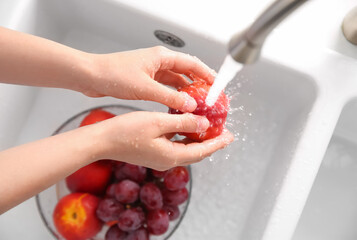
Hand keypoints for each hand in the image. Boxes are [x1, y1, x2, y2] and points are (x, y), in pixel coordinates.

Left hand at [83, 46, 215, 111]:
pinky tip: (179, 105)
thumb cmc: (113, 74)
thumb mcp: (145, 88)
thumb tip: (190, 105)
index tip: (217, 86)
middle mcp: (159, 62)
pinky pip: (166, 87)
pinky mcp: (146, 80)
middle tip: (210, 97)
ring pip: (176, 81)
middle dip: (199, 84)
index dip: (207, 74)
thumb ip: (169, 97)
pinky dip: (174, 95)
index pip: (192, 63)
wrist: (91, 76)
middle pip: (186, 71)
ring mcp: (152, 71)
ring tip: (198, 103)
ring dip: (186, 91)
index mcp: (161, 57)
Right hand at [90, 111, 233, 170]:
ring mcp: (159, 159)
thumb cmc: (126, 131)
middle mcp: (167, 161)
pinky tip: (185, 128)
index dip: (218, 143)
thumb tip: (204, 124)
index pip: (203, 151)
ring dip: (198, 141)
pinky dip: (185, 139)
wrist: (102, 141)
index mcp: (172, 156)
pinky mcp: (152, 154)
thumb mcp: (159, 122)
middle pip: (196, 153)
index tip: (230, 136)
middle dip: (211, 143)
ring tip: (207, 129)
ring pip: (186, 151)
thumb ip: (184, 123)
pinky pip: (175, 148)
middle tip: (222, 133)